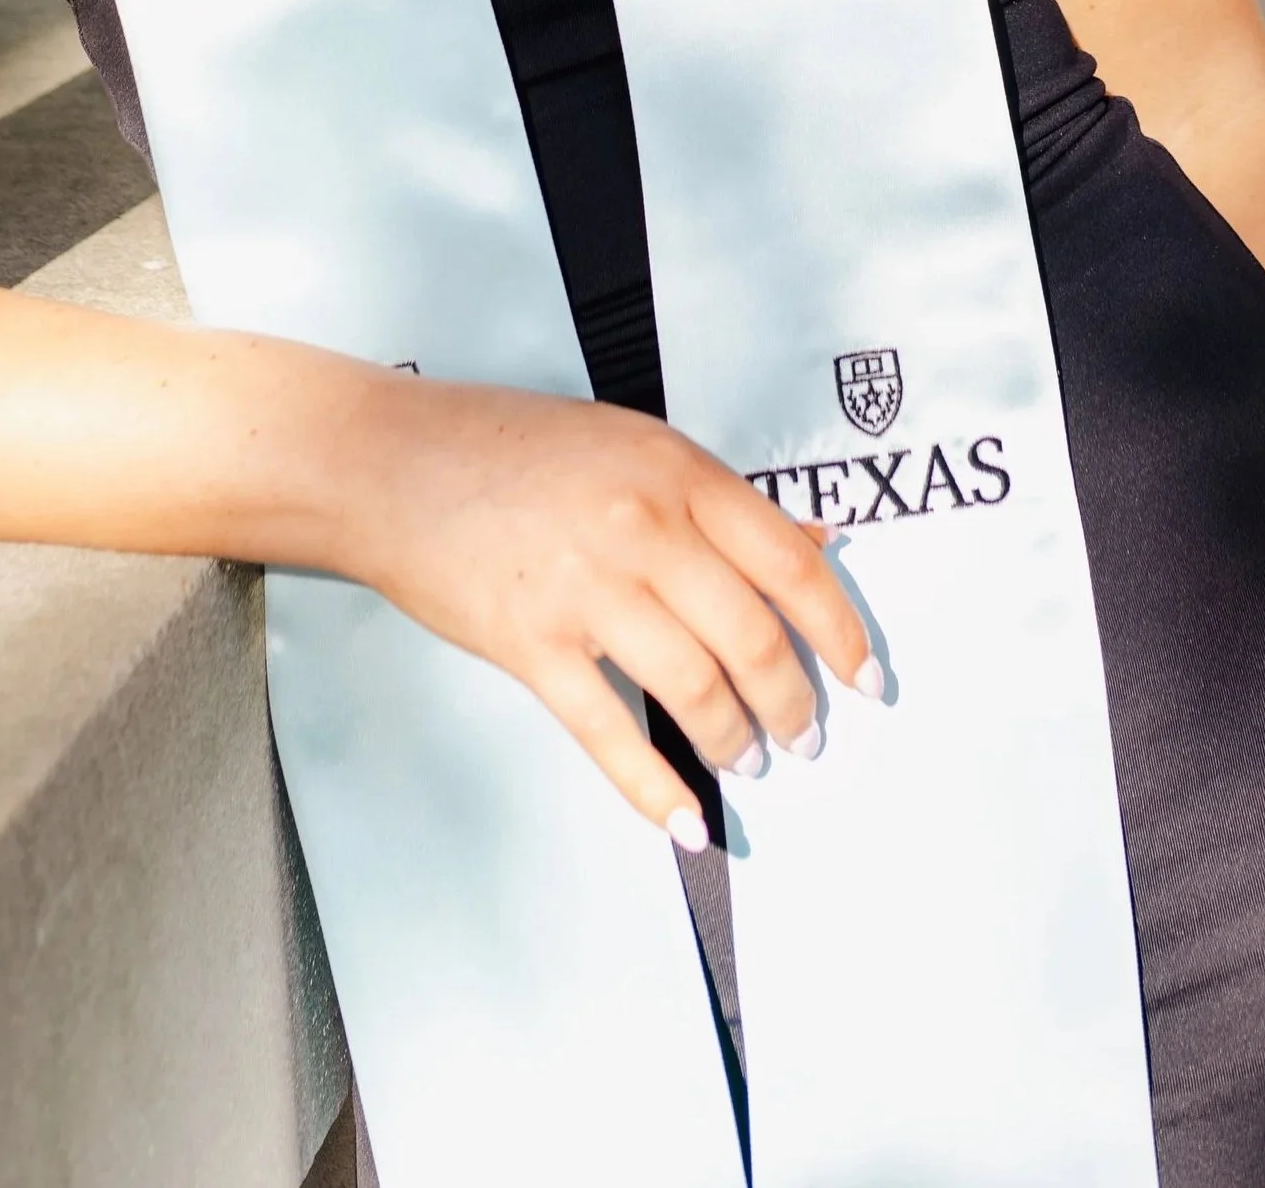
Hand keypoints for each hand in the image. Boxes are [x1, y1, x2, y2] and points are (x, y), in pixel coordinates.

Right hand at [328, 373, 876, 839]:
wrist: (397, 460)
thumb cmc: (513, 446)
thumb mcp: (632, 444)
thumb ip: (721, 498)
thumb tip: (818, 538)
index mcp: (675, 471)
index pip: (788, 561)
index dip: (840, 629)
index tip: (868, 676)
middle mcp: (641, 527)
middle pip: (752, 636)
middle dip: (792, 703)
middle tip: (807, 735)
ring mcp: (585, 589)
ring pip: (694, 688)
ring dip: (735, 740)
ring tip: (749, 760)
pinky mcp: (531, 645)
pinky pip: (611, 733)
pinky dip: (655, 790)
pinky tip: (686, 820)